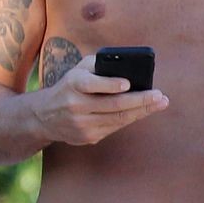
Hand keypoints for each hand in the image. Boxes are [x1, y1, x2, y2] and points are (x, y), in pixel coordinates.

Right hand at [38, 54, 168, 146]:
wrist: (44, 116)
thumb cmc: (70, 87)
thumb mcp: (77, 70)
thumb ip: (99, 65)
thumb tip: (128, 68)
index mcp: (72, 85)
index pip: (91, 85)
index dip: (110, 85)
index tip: (128, 83)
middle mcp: (75, 106)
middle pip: (112, 105)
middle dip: (140, 101)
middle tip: (159, 96)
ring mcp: (81, 125)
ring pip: (117, 119)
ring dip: (142, 111)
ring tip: (159, 103)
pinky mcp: (87, 137)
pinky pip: (114, 128)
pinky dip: (130, 118)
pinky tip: (143, 111)